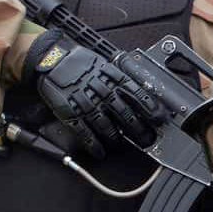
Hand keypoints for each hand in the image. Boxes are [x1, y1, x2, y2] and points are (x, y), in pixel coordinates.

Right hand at [24, 30, 165, 158]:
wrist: (52, 59)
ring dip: (117, 138)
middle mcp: (101, 91)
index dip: (150, 108)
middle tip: (147, 140)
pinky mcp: (70, 112)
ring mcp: (85, 103)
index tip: (160, 119)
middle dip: (138, 129)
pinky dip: (93, 144)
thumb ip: (121, 79)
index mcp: (112, 77)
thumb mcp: (105, 64)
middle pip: (124, 113)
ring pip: (106, 125)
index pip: (137, 94)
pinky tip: (100, 152)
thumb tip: (140, 94)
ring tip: (124, 145)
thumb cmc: (80, 63)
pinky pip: (84, 131)